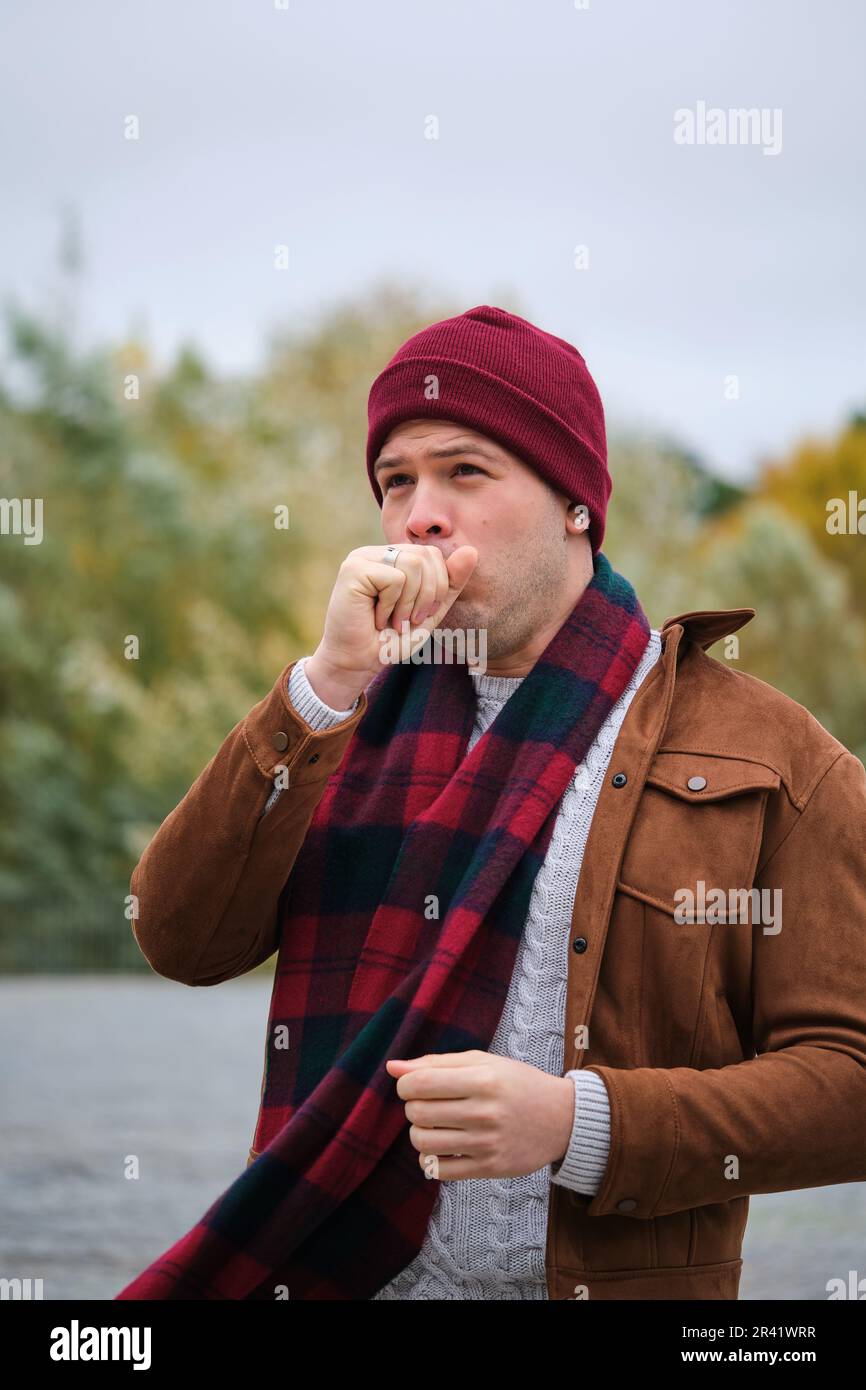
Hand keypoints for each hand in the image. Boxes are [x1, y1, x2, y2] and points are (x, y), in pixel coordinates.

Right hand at [306, 543, 477, 706]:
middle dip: (427, 594)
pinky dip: (392, 605)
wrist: (359, 663)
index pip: (432, 553)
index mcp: (393, 557)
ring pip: (412, 564)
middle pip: (425, 556)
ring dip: (410, 602)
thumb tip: (472, 550)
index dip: (438, 585)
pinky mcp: (352, 569)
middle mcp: (376, 552)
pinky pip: (394, 578)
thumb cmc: (391, 639)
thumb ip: (450, 583)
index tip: (422, 615)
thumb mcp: (431, 610)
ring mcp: (361, 557)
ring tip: (394, 620)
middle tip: (410, 620)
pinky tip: (376, 618)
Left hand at [385, 1049, 574, 1180]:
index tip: (415, 1085)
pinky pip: (438, 1170)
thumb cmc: (516, 1084)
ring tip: (436, 1125)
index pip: (419, 1083)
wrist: (561, 1119)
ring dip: (420, 1133)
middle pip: (417, 1113)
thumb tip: (392, 1067)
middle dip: (414, 1107)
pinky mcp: (489, 1168)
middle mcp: (484, 1112)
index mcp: (483, 1079)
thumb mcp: (483, 1062)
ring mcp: (487, 1143)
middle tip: (430, 1104)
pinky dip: (431, 1159)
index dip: (406, 1084)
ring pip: (423, 1143)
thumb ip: (436, 1063)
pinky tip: (443, 1147)